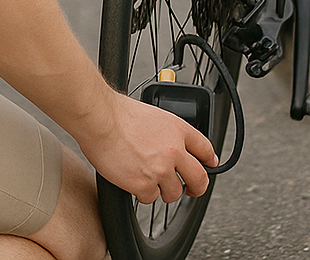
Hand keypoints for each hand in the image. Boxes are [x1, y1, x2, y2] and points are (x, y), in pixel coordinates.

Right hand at [80, 91, 218, 202]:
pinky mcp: (143, 184)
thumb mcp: (152, 114)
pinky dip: (142, 193)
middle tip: (192, 189)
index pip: (205, 148)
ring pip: (174, 193)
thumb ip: (165, 132)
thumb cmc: (117, 112)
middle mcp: (173, 150)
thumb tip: (168, 143)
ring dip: (163, 190)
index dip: (209, 159)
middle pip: (199, 178)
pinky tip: (133, 180)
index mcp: (177, 129)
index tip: (209, 164)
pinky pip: (150, 198)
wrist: (100, 118)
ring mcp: (160, 169)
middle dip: (197, 187)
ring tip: (149, 180)